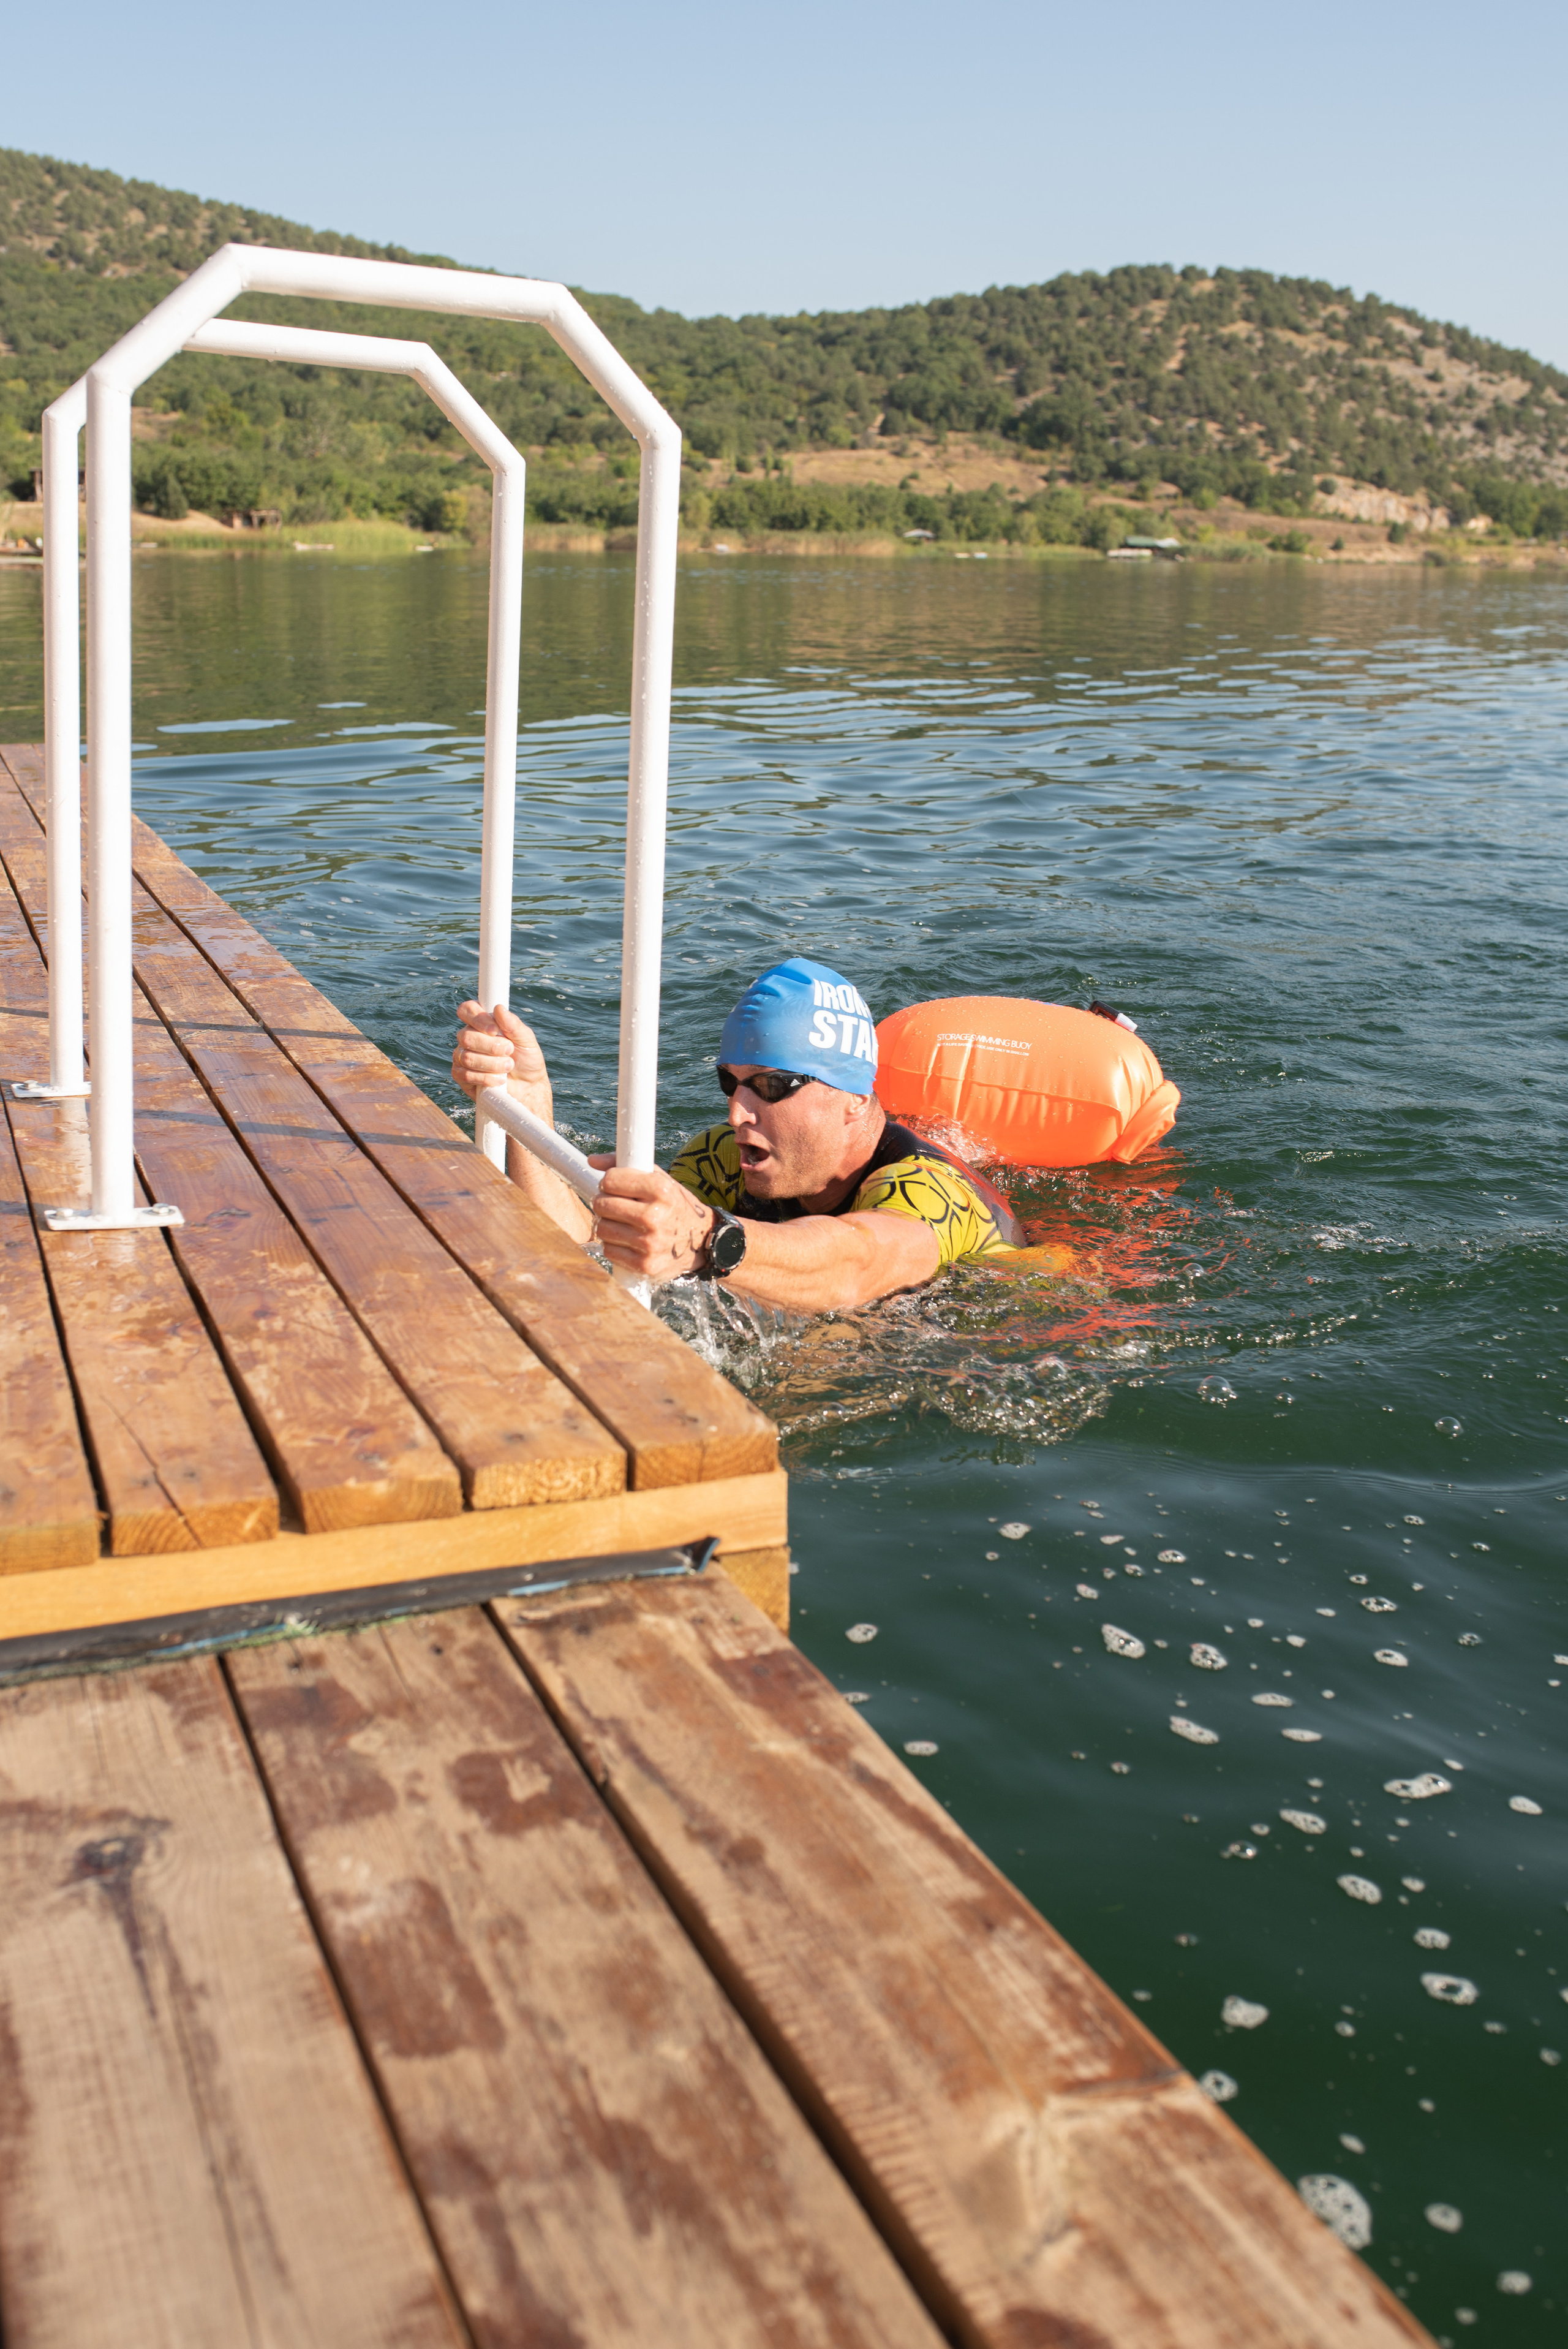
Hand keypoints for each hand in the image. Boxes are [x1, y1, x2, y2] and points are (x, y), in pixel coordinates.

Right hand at [452, 1001, 550, 1106]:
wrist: (528, 1087)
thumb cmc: (527, 1060)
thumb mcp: (526, 1040)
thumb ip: (513, 1024)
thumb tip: (499, 1008)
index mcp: (483, 1023)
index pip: (467, 1010)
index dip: (478, 1019)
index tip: (495, 1030)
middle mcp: (470, 1037)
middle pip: (466, 1036)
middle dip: (491, 1047)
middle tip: (509, 1051)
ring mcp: (463, 1056)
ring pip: (467, 1057)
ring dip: (492, 1064)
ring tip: (508, 1066)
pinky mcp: (461, 1076)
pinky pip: (464, 1075)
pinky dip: (486, 1078)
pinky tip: (499, 1079)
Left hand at [591, 1166, 717, 1282]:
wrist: (701, 1241)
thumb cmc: (675, 1207)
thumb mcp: (661, 1181)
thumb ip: (628, 1165)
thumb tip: (592, 1160)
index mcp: (660, 1190)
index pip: (611, 1180)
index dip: (609, 1182)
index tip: (615, 1187)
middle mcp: (654, 1216)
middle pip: (602, 1204)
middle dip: (605, 1203)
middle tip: (615, 1205)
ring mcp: (649, 1242)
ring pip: (602, 1228)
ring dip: (607, 1225)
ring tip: (622, 1223)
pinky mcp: (644, 1264)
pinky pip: (609, 1250)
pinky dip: (614, 1245)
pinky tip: (627, 1241)